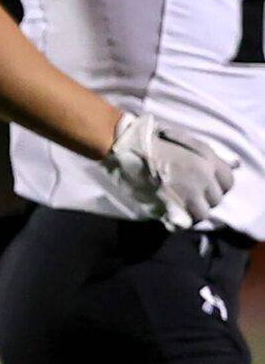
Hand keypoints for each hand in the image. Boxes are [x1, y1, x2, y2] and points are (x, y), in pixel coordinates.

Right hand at [104, 112, 235, 231]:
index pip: (228, 182)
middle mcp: (202, 180)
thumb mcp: (188, 142)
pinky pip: (183, 222)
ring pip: (202, 214)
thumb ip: (212, 155)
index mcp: (208, 162)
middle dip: (205, 199)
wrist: (127, 150)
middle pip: (216, 200)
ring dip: (193, 212)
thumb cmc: (155, 142)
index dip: (217, 185)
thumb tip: (237, 164)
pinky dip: (179, 221)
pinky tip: (171, 215)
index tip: (205, 186)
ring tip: (180, 207)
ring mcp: (186, 196)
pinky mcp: (169, 208)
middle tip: (190, 196)